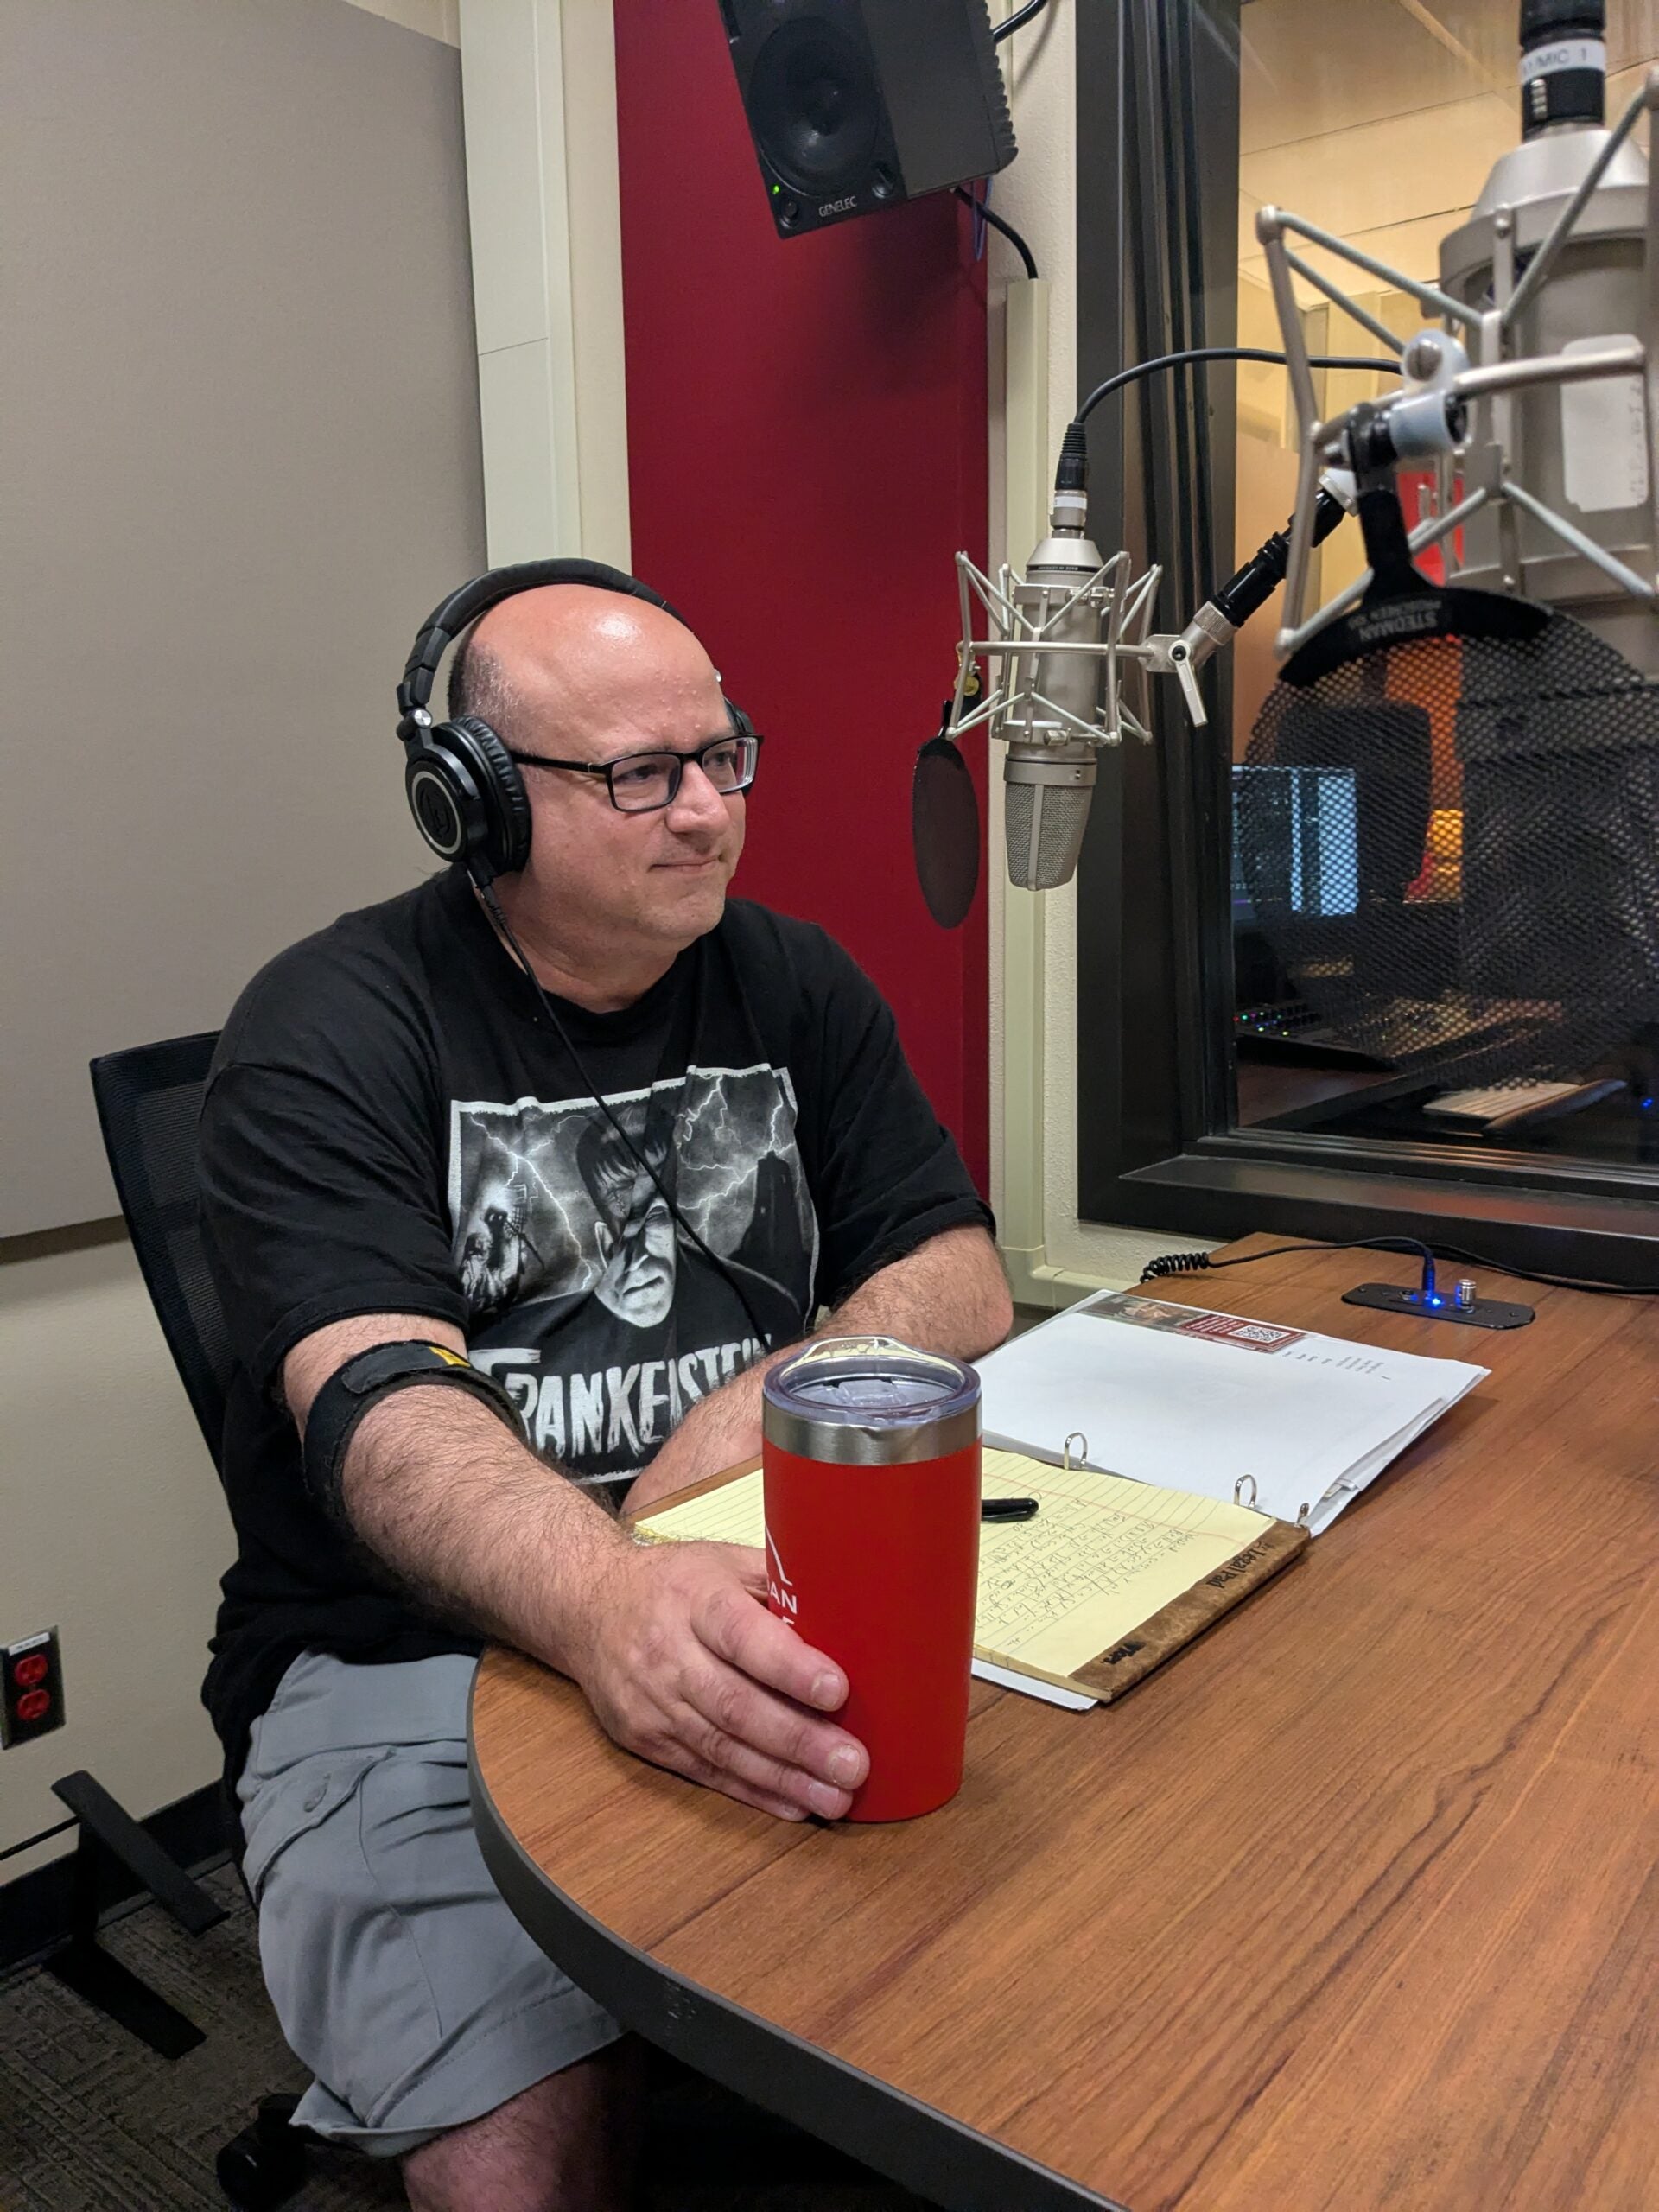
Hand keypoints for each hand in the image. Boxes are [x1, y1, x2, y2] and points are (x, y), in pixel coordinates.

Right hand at [570, 1539, 868, 1821]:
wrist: (586, 1608)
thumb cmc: (675, 1582)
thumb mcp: (722, 1561)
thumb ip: (779, 1581)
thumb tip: (852, 1608)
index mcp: (694, 1599)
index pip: (740, 1635)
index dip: (788, 1666)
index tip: (837, 1690)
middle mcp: (668, 1654)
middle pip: (734, 1705)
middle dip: (798, 1740)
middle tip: (853, 1765)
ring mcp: (652, 1703)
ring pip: (722, 1748)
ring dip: (783, 1778)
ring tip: (836, 1798)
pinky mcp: (646, 1740)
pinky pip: (705, 1771)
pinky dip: (753, 1792)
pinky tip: (795, 1805)